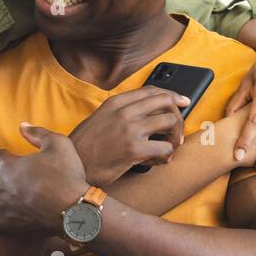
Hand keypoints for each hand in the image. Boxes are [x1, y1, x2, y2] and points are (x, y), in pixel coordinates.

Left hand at [0, 123, 88, 237]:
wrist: (75, 211)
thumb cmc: (68, 176)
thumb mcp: (59, 144)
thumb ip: (38, 133)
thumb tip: (22, 125)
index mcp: (10, 165)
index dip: (4, 155)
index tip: (13, 160)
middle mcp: (0, 185)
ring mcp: (1, 206)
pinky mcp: (5, 225)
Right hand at [69, 86, 189, 185]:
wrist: (72, 164)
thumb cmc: (85, 146)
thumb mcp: (100, 119)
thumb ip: (121, 113)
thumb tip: (150, 114)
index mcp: (116, 103)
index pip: (153, 91)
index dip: (173, 95)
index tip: (183, 102)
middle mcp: (125, 112)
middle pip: (167, 102)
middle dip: (178, 117)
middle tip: (176, 132)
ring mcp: (130, 129)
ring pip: (171, 122)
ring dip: (176, 137)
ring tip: (169, 148)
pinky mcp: (134, 149)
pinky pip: (165, 149)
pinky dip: (167, 156)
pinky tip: (158, 161)